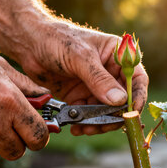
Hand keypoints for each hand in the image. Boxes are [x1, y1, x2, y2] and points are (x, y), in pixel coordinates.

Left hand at [20, 21, 148, 135]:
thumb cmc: (57, 39)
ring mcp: (95, 86)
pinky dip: (84, 123)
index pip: (137, 79)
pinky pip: (88, 114)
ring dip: (98, 123)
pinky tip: (75, 127)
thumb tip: (120, 101)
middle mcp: (110, 73)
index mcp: (118, 56)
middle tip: (102, 125)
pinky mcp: (81, 96)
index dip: (137, 98)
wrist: (29, 43)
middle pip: (122, 101)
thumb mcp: (80, 57)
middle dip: (114, 116)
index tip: (131, 114)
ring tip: (85, 128)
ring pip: (105, 112)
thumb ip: (99, 79)